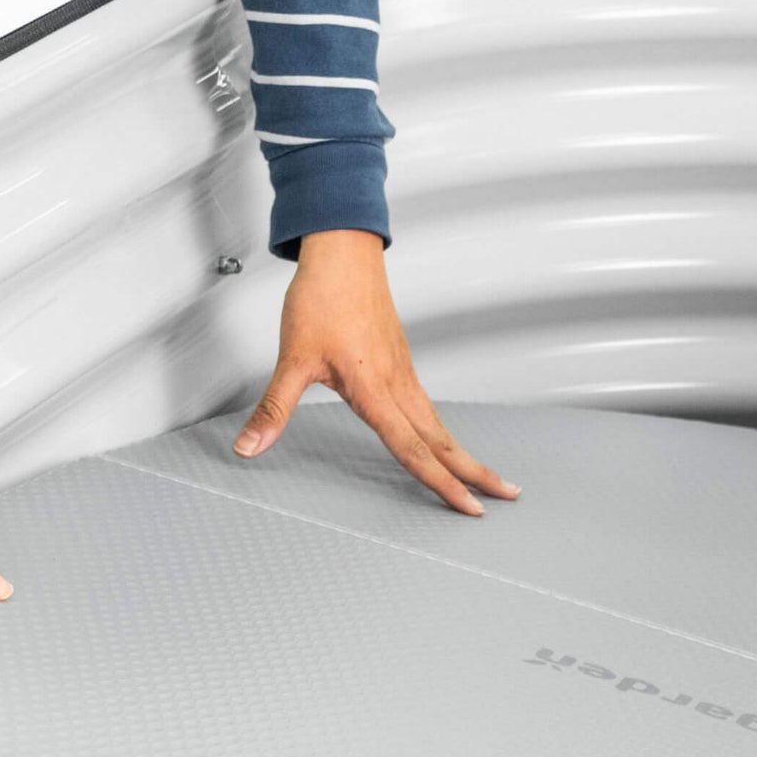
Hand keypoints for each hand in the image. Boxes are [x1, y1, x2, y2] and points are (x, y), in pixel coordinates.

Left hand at [232, 230, 519, 514]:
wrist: (343, 251)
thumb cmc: (322, 297)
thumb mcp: (292, 359)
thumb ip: (273, 410)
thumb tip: (249, 445)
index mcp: (375, 391)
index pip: (413, 450)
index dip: (441, 483)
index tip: (468, 506)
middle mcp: (398, 385)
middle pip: (443, 441)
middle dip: (476, 473)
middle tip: (507, 495)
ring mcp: (404, 374)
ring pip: (441, 425)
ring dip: (465, 454)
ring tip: (486, 477)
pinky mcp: (402, 363)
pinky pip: (430, 408)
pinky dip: (445, 433)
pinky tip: (445, 441)